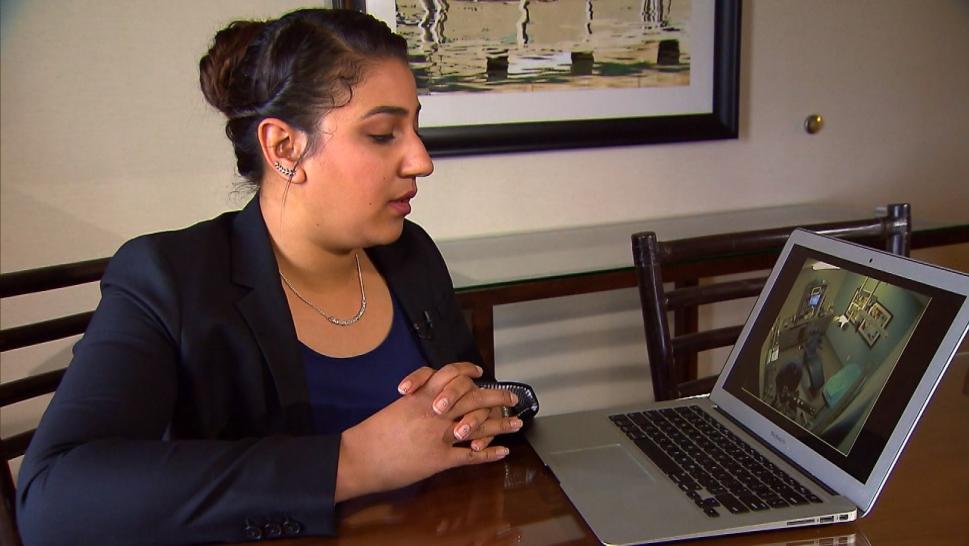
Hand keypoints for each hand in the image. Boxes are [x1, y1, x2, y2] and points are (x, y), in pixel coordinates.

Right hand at [336, 364, 519, 500]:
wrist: (360, 458)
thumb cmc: (372, 434)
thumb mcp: (396, 408)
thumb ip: (416, 401)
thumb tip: (430, 399)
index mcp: (422, 396)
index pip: (451, 375)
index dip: (468, 372)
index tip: (480, 372)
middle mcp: (435, 412)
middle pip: (473, 397)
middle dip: (496, 396)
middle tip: (511, 397)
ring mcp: (440, 436)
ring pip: (478, 425)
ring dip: (500, 424)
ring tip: (517, 424)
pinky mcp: (440, 460)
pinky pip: (470, 456)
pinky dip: (488, 454)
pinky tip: (502, 452)